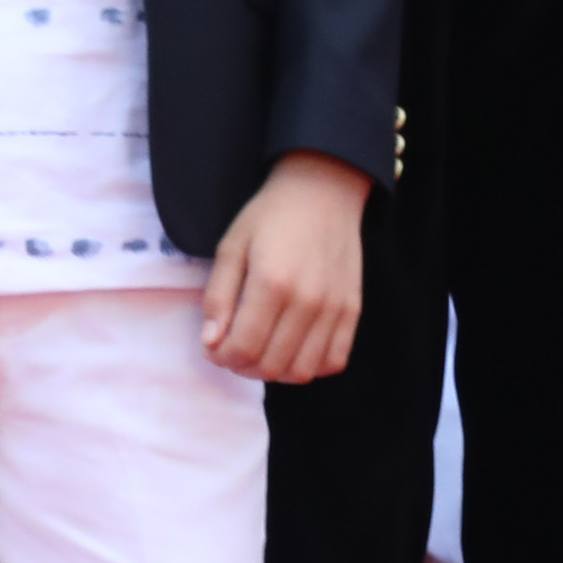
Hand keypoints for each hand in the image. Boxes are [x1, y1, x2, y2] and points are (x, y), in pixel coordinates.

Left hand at [203, 149, 368, 381]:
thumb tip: (211, 343)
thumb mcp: (232, 246)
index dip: (222, 357)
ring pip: (301, 371)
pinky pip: (333, 361)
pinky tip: (294, 348)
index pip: (243, 348)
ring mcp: (334, 308)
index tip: (215, 347)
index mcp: (272, 283)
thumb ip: (218, 297)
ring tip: (262, 351)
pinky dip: (310, 366)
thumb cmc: (271, 215)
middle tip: (234, 349)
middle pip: (270, 365)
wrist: (324, 190)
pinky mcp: (352, 310)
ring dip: (275, 372)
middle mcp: (307, 301)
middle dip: (243, 366)